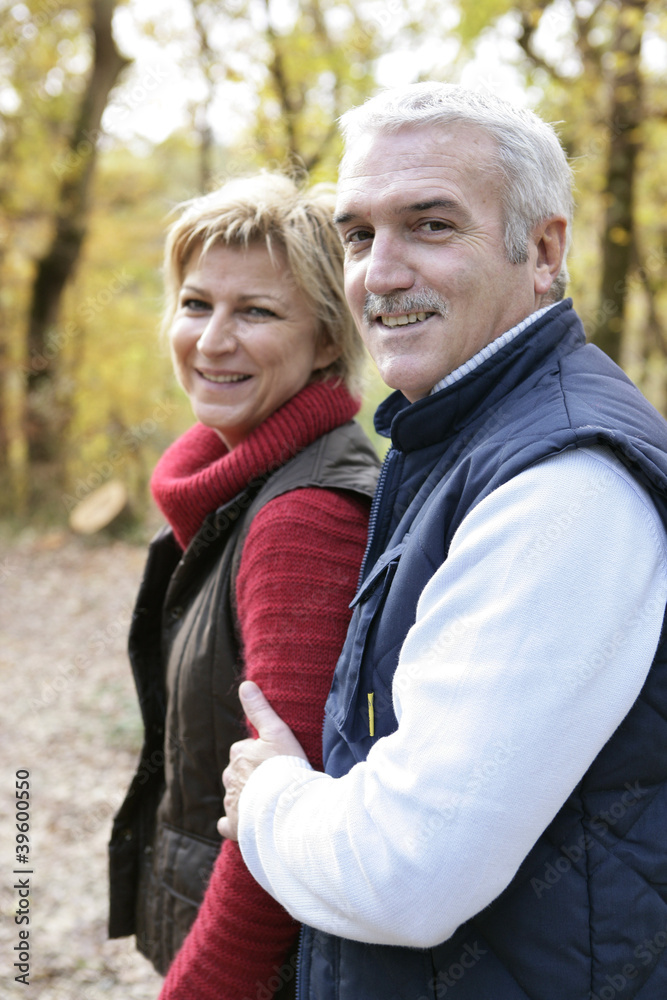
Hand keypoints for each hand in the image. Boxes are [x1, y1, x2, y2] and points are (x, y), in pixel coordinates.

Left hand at [218, 680, 307, 840]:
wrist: (286, 807)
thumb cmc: (285, 767)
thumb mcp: (276, 732)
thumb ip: (260, 709)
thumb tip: (245, 684)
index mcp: (238, 754)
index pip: (242, 749)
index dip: (258, 753)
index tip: (274, 759)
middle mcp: (230, 778)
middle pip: (237, 773)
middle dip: (250, 775)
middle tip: (273, 780)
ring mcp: (232, 803)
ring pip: (235, 796)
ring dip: (246, 797)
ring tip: (268, 801)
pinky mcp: (234, 826)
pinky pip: (228, 824)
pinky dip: (234, 823)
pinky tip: (247, 823)